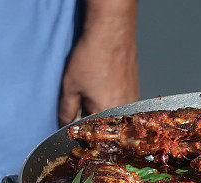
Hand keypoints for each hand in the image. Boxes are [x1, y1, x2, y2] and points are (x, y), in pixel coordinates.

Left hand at [58, 0, 138, 124]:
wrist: (112, 33)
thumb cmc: (93, 56)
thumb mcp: (70, 85)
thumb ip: (66, 109)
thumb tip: (64, 123)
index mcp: (107, 114)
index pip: (91, 132)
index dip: (80, 127)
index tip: (74, 121)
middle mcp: (125, 112)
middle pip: (105, 124)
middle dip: (92, 117)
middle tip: (83, 100)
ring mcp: (133, 101)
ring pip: (114, 114)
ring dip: (103, 107)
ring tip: (95, 89)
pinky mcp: (136, 91)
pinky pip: (122, 104)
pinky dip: (113, 99)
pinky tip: (105, 85)